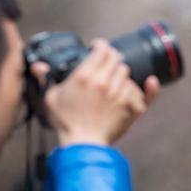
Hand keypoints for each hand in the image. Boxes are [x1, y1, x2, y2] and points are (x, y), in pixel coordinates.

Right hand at [30, 39, 159, 146]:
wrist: (82, 145)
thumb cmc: (66, 123)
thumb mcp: (51, 97)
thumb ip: (47, 78)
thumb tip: (39, 66)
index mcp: (85, 75)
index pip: (102, 49)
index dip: (100, 46)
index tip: (97, 47)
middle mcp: (105, 82)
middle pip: (116, 59)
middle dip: (111, 59)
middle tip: (105, 64)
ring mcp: (120, 95)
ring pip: (126, 75)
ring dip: (120, 76)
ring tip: (112, 83)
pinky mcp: (130, 108)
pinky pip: (144, 94)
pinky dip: (148, 88)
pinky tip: (150, 82)